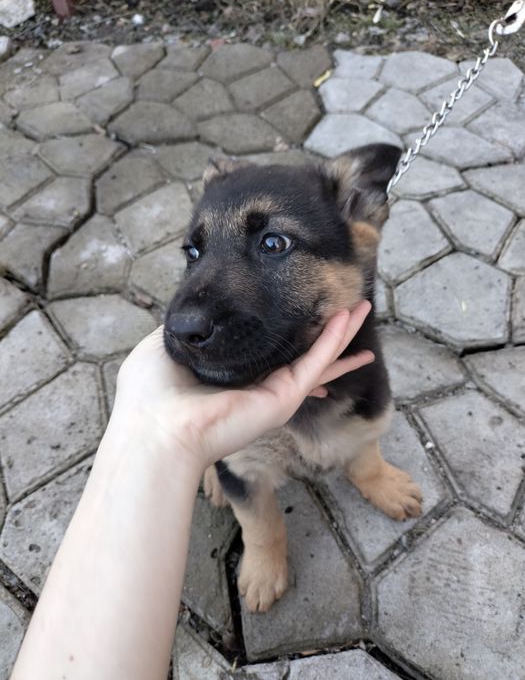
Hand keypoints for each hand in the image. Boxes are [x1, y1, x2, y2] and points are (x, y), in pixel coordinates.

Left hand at [111, 301, 373, 470]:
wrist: (157, 428)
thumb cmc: (152, 394)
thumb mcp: (165, 346)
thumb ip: (190, 329)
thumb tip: (197, 313)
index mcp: (231, 372)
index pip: (268, 349)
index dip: (287, 331)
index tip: (300, 312)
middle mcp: (257, 384)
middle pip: (301, 351)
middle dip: (325, 331)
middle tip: (348, 308)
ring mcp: (273, 392)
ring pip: (317, 356)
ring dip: (341, 331)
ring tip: (362, 309)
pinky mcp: (283, 397)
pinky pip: (314, 362)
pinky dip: (333, 340)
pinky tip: (348, 318)